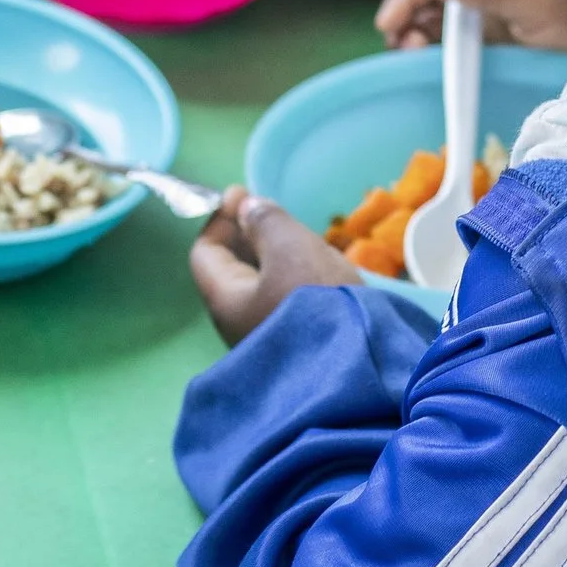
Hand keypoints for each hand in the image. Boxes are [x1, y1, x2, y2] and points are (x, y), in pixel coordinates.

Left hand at [190, 187, 362, 346]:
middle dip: (251, 237)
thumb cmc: (317, 303)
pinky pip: (286, 308)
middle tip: (274, 213)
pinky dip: (295, 283)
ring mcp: (267, 343)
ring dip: (276, 260)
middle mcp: (237, 327)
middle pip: (233, 272)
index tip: (242, 194)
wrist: (362, 372)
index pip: (204, 253)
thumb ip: (265, 221)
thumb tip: (245, 208)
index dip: (220, 218)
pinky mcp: (297, 352)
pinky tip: (319, 275)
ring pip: (263, 290)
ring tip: (301, 240)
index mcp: (224, 301)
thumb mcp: (291, 248)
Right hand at [376, 0, 566, 56]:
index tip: (390, 23)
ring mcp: (481, 41)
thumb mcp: (538, 5)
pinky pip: (448, 62)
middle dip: (402, 21)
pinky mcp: (485, 68)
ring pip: (429, 37)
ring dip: (410, 44)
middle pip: (423, 10)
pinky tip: (427, 74)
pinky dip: (430, 66)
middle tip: (402, 46)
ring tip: (411, 59)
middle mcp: (478, 11)